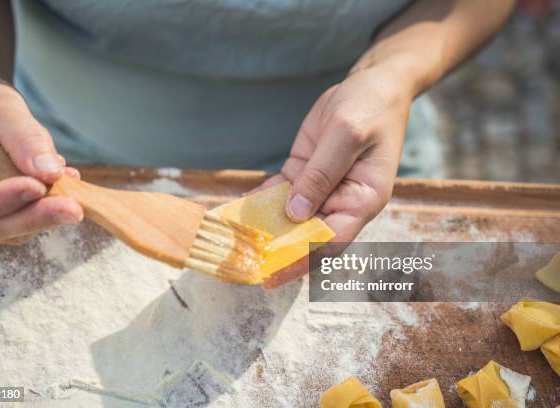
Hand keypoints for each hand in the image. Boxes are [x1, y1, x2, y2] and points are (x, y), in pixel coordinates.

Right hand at [0, 68, 82, 244]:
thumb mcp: (1, 111)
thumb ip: (24, 139)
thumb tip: (51, 173)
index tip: (36, 187)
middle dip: (35, 218)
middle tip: (74, 209)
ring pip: (14, 231)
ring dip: (47, 216)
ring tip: (74, 191)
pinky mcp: (5, 217)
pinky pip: (28, 222)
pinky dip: (51, 208)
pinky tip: (68, 184)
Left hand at [257, 63, 413, 287]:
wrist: (371, 84)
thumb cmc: (370, 108)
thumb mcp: (346, 135)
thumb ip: (321, 175)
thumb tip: (295, 214)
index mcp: (363, 200)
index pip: (331, 241)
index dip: (301, 260)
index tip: (273, 275)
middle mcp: (342, 200)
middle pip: (308, 235)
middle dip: (278, 250)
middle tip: (244, 264)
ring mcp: (322, 188)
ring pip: (290, 217)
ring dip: (265, 228)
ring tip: (235, 242)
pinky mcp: (304, 174)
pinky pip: (280, 193)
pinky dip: (261, 201)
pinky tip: (240, 209)